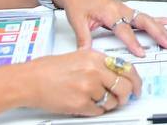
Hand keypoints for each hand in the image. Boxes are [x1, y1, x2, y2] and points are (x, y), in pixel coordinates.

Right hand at [16, 48, 140, 115]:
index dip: (136, 80)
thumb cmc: (49, 69)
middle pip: (124, 87)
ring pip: (111, 101)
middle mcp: (94, 71)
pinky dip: (97, 110)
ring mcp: (88, 88)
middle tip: (124, 99)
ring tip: (101, 101)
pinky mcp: (79, 103)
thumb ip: (99, 63)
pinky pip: (98, 110)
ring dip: (109, 104)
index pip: (127, 68)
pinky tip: (90, 105)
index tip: (137, 86)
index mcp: (96, 57)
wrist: (29, 80)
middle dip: (127, 96)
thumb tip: (117, 71)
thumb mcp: (79, 57)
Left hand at [51, 0, 166, 55]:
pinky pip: (146, 15)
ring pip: (148, 19)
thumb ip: (83, 39)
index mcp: (110, 12)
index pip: (124, 29)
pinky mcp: (127, 11)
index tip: (142, 53)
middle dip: (158, 33)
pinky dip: (160, 19)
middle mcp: (122, 10)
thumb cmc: (78, 5)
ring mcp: (127, 9)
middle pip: (144, 22)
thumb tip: (86, 55)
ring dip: (162, 29)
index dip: (133, 42)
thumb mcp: (78, 22)